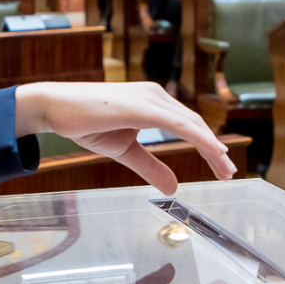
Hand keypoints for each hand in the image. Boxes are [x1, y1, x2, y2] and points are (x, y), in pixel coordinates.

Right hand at [15, 82, 236, 194]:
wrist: (55, 107)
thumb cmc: (86, 123)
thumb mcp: (125, 150)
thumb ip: (150, 166)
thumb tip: (175, 187)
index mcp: (153, 102)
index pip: (188, 125)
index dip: (208, 146)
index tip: (222, 167)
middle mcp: (155, 95)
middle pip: (195, 123)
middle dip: (215, 150)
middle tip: (229, 173)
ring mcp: (149, 98)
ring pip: (191, 123)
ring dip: (211, 146)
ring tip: (225, 167)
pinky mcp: (141, 106)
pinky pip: (177, 123)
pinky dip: (198, 137)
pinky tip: (212, 150)